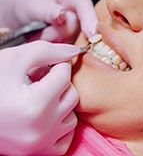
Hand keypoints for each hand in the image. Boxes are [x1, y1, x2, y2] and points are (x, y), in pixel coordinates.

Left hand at [0, 0, 97, 41]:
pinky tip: (49, 38)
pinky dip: (57, 46)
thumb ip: (48, 10)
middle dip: (61, 33)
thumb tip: (62, 15)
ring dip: (56, 40)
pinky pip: (70, 47)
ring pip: (74, 39)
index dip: (89, 20)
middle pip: (80, 27)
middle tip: (44, 30)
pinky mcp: (73, 37)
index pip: (85, 6)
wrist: (21, 19)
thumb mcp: (33, 5)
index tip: (91, 34)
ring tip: (43, 32)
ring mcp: (76, 25)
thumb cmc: (27, 6)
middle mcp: (77, 9)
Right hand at [0, 41, 78, 155]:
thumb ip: (48, 51)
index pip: (65, 74)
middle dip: (60, 84)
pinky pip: (66, 139)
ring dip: (61, 104)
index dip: (57, 65)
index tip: (47, 67)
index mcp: (34, 104)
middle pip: (72, 96)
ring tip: (42, 98)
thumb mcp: (15, 59)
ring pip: (72, 117)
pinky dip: (60, 125)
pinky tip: (46, 116)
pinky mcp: (38, 153)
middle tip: (43, 81)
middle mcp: (40, 129)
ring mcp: (40, 145)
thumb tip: (74, 51)